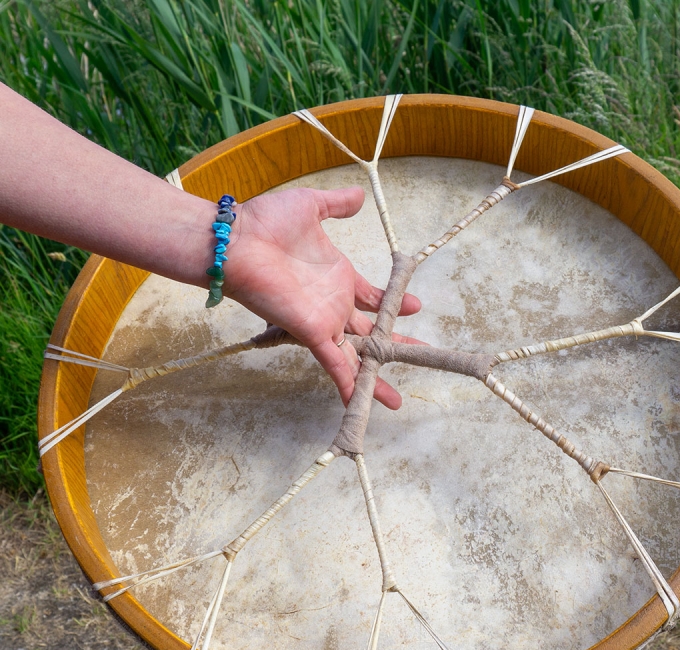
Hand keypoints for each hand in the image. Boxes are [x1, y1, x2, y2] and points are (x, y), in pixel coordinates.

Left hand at [223, 185, 421, 408]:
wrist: (236, 241)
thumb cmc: (266, 222)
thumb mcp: (311, 206)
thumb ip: (337, 204)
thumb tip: (359, 195)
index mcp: (337, 278)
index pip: (373, 299)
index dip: (395, 304)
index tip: (418, 306)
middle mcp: (333, 304)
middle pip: (370, 334)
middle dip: (395, 347)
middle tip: (421, 357)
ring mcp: (324, 321)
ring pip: (356, 357)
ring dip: (375, 379)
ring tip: (395, 401)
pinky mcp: (312, 333)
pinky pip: (335, 365)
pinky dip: (349, 384)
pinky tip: (362, 403)